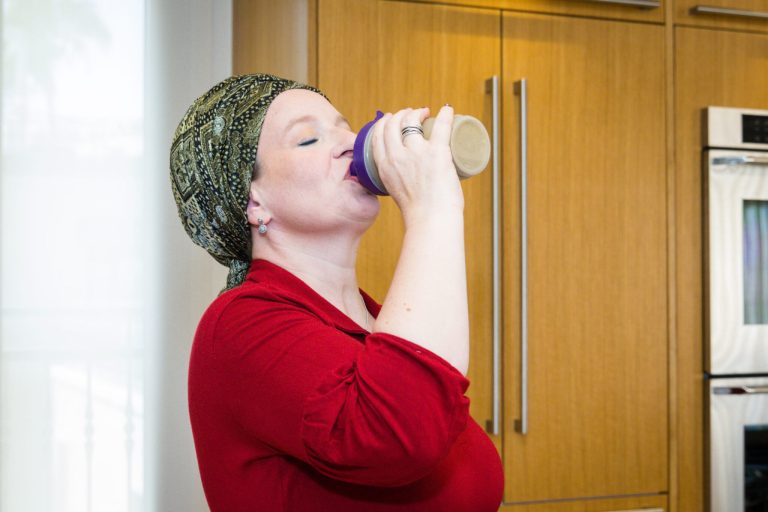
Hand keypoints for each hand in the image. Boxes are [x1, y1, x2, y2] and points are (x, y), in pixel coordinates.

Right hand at [370, 105, 463, 224]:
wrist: (431, 220)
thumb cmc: (418, 213)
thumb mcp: (396, 192)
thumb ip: (398, 181)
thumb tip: (408, 179)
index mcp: (384, 166)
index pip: (377, 135)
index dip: (384, 123)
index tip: (391, 119)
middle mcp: (397, 156)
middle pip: (393, 123)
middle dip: (401, 114)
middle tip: (412, 114)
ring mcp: (416, 152)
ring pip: (412, 121)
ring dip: (418, 112)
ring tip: (425, 112)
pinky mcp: (437, 153)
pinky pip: (441, 126)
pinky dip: (445, 115)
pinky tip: (448, 110)